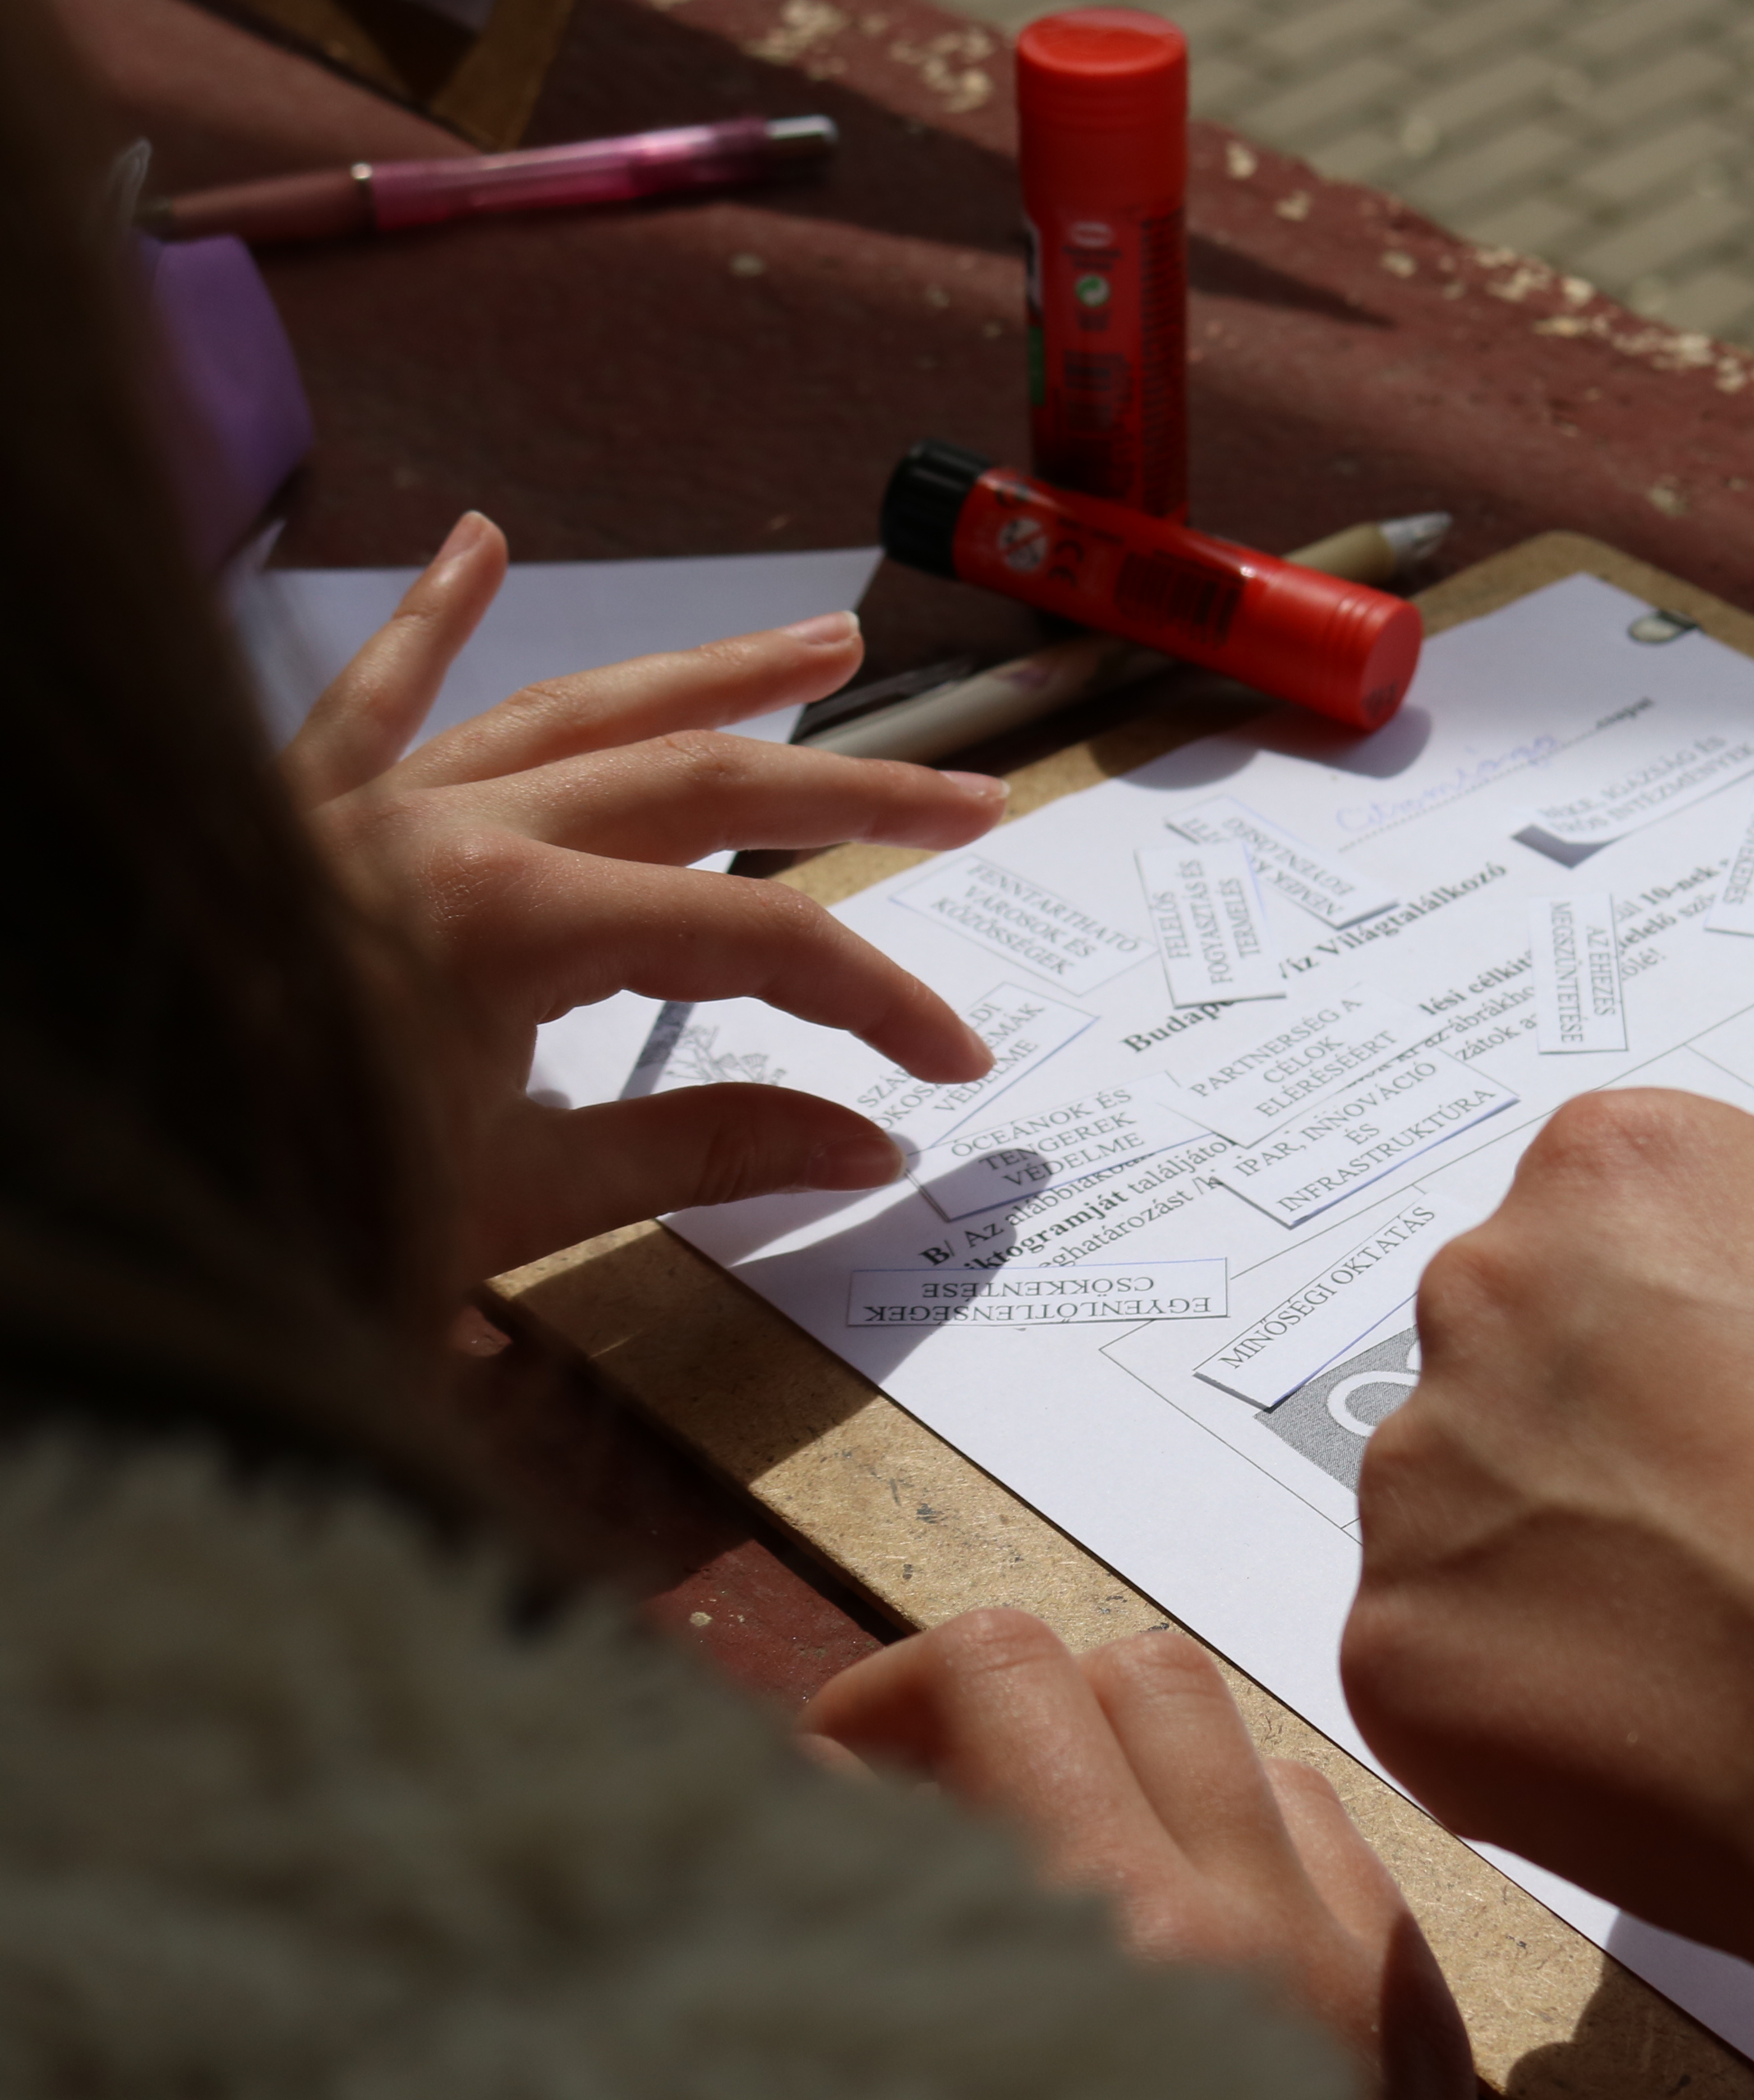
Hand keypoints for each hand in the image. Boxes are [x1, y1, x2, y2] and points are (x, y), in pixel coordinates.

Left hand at [286, 513, 1007, 1285]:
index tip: (952, 1063)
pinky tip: (477, 542)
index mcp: (509, 919)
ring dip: (709, 673)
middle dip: (856, 786)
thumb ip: (698, 1156)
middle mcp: (449, 826)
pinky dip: (431, 620)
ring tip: (822, 640)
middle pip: (700, 781)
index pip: (754, 934)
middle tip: (969, 798)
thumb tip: (867, 1145)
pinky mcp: (294, 812)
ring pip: (573, 708)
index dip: (874, 997)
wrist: (88, 1187)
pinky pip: (373, 697)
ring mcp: (368, 805)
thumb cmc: (285, 1206)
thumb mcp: (511, 1207)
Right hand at [803, 1609, 1475, 2099]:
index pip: (995, 1680)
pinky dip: (1228, 1825)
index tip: (828, 1784)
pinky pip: (1312, 1814)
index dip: (881, 1709)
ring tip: (1039, 1844)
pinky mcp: (1409, 1995)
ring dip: (1113, 1750)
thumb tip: (828, 1802)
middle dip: (991, 1707)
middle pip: (1102, 1669)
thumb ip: (888, 1945)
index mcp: (1105, 1955)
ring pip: (1215, 1718)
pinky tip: (1169, 1907)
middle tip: (920, 1799)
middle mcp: (1231, 1927)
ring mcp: (1340, 1953)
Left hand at [1347, 1092, 1753, 2099]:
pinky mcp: (1399, 1659)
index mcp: (1623, 1168)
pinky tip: (1686, 1747)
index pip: (1620, 1219)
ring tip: (1735, 1658)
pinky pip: (1457, 1670)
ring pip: (1477, 1515)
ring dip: (1570, 1571)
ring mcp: (1425, 1484)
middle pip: (1523, 1357)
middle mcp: (1487, 1296)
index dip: (1710, 1323)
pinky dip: (1546, 1713)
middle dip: (1615, 1437)